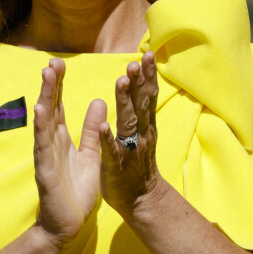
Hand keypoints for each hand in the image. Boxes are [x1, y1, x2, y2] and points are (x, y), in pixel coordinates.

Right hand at [33, 58, 105, 248]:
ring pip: (44, 120)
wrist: (69, 224)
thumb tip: (99, 101)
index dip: (59, 84)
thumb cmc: (77, 189)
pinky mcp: (45, 169)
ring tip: (47, 75)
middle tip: (52, 62)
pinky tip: (40, 110)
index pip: (59, 104)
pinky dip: (41, 126)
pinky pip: (43, 144)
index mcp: (61, 136)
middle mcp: (51, 140)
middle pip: (50, 106)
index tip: (59, 63)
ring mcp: (46, 153)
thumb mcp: (91, 153)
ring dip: (45, 96)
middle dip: (51, 84)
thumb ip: (93, 129)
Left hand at [99, 50, 164, 217]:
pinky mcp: (116, 166)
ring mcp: (130, 150)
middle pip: (140, 103)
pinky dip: (109, 139)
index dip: (148, 75)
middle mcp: (141, 133)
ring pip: (128, 122)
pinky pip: (112, 151)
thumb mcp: (142, 129)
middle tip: (136, 60)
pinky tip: (105, 127)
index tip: (147, 53)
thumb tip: (138, 78)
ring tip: (121, 81)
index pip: (147, 95)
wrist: (141, 200)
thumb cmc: (137, 160)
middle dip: (138, 81)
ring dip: (125, 101)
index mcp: (144, 124)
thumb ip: (138, 105)